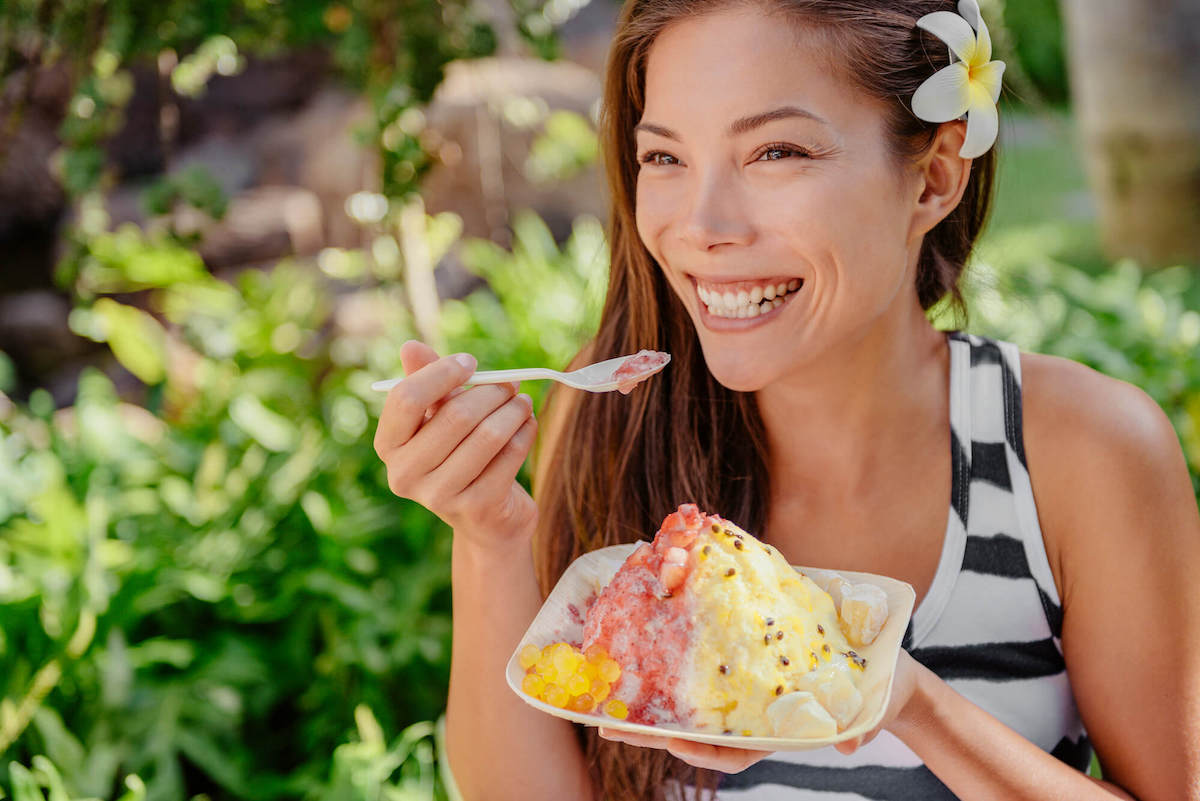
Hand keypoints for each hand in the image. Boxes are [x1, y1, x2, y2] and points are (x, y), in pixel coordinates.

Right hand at [373, 341, 538, 549]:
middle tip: (511, 384)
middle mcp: (404, 474)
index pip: (406, 399)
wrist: (487, 518)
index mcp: (388, 446)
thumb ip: (425, 382)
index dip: (442, 373)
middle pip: (455, 416)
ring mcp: (439, 496)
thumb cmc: (458, 455)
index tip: (470, 363)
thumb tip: (411, 347)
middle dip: (491, 392)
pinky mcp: (476, 508)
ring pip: (488, 435)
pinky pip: (509, 456)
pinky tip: (528, 425)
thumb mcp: (438, 417)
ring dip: (513, 411)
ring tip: (523, 402)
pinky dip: (524, 433)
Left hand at [596, 649, 927, 770]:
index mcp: (777, 734)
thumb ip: (858, 730)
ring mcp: (747, 697)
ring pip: (691, 706)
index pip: (733, 754)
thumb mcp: (872, 712)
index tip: (673, 742)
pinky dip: (677, 669)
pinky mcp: (748, 670)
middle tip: (606, 723)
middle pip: (696, 732)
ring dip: (651, 702)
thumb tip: (849, 743)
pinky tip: (650, 650)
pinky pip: (706, 675)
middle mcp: (754, 719)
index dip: (703, 752)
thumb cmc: (878, 697)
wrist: (887, 677)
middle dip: (652, 731)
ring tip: (609, 694)